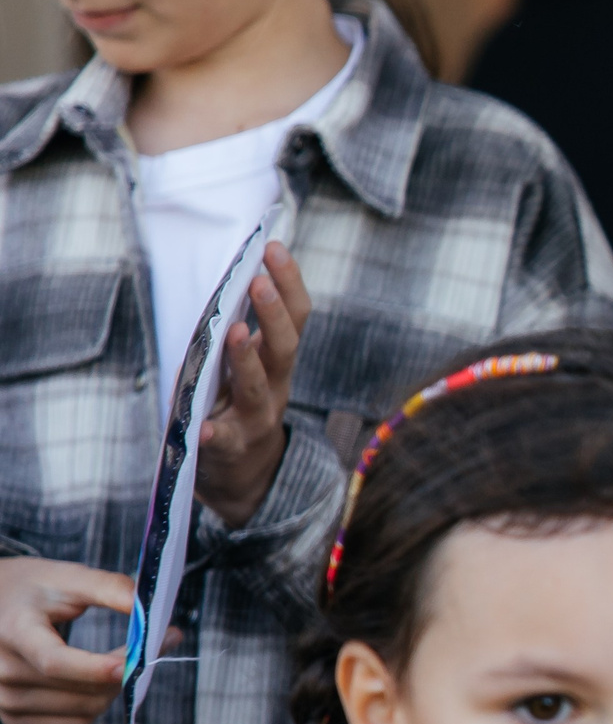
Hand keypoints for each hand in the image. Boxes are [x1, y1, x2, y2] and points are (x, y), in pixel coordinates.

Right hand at [0, 557, 133, 723]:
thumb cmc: (33, 588)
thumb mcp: (67, 577)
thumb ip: (110, 589)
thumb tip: (148, 607)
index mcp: (14, 631)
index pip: (54, 662)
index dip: (95, 668)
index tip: (134, 661)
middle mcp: (3, 671)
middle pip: (78, 689)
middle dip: (125, 671)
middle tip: (158, 642)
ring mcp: (5, 698)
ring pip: (84, 711)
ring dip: (115, 689)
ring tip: (123, 660)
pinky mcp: (13, 717)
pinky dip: (97, 706)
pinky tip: (97, 681)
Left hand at [195, 243, 311, 529]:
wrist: (247, 476)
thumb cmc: (239, 406)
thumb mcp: (251, 365)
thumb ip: (248, 329)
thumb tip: (238, 273)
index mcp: (278, 360)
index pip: (296, 316)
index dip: (289, 282)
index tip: (273, 247)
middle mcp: (275, 386)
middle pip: (285, 348)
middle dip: (274, 314)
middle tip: (258, 281)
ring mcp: (255, 419)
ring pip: (258, 388)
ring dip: (248, 360)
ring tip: (236, 333)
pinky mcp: (230, 449)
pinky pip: (224, 441)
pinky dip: (215, 434)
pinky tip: (205, 428)